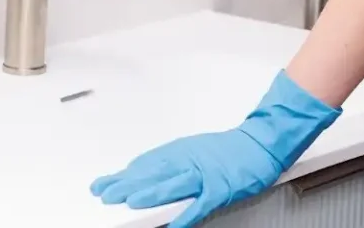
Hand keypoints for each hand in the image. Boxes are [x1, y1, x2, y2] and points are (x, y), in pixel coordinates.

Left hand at [91, 129, 280, 227]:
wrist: (259, 143)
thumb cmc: (227, 149)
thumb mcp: (193, 150)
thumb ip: (170, 163)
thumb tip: (145, 173)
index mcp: (180, 151)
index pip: (145, 164)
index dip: (123, 175)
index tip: (103, 183)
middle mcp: (188, 160)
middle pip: (152, 173)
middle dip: (126, 184)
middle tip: (103, 191)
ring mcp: (203, 175)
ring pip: (172, 184)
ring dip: (149, 193)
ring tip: (129, 202)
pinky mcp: (219, 188)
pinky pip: (199, 204)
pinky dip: (185, 214)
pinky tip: (172, 224)